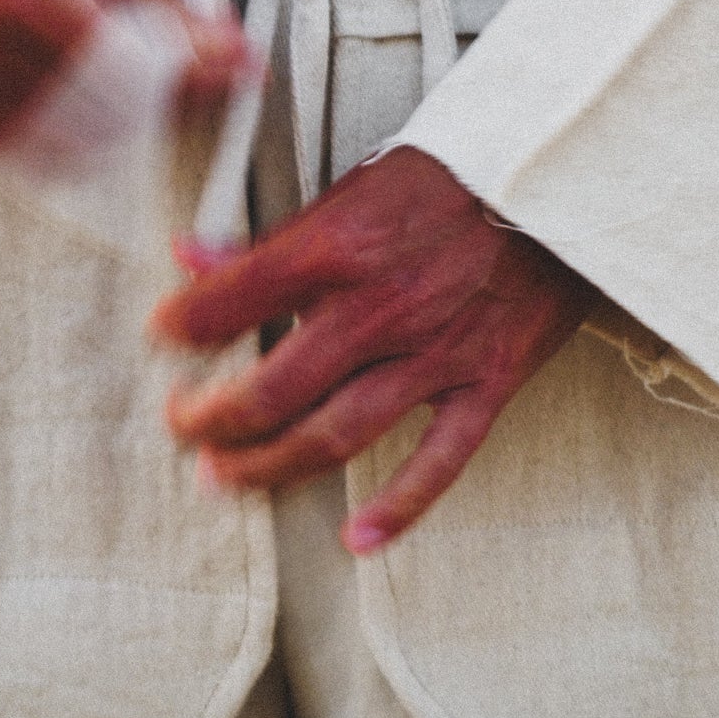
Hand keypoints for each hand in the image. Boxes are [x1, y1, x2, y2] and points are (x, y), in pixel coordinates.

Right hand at [0, 0, 249, 141]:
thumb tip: (228, 46)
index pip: (131, 68)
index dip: (197, 71)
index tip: (245, 64)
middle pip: (105, 113)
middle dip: (167, 94)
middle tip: (204, 61)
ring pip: (67, 138)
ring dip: (121, 115)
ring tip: (145, 65)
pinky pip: (19, 142)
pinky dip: (68, 128)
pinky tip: (90, 88)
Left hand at [149, 145, 590, 552]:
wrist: (559, 178)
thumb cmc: (450, 176)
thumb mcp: (352, 187)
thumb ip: (272, 237)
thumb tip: (187, 257)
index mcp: (337, 247)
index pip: (231, 302)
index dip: (180, 328)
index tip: (159, 340)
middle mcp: (378, 308)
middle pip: (272, 389)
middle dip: (211, 418)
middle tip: (181, 428)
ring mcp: (436, 353)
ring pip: (334, 434)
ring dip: (269, 466)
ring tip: (224, 479)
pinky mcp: (488, 382)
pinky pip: (439, 461)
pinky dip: (399, 509)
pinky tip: (356, 541)